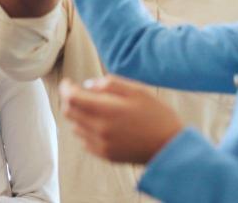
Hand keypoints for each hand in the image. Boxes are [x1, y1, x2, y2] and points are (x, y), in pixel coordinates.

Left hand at [60, 75, 182, 163]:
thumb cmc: (157, 115)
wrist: (171, 147)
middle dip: (69, 99)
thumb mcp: (138, 91)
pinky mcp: (105, 155)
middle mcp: (100, 129)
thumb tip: (87, 85)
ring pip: (75, 126)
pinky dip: (85, 129)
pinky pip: (84, 140)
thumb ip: (110, 84)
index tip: (68, 82)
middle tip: (78, 92)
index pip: (71, 98)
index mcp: (106, 111)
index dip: (66, 87)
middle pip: (69, 112)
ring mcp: (101, 145)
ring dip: (77, 114)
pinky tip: (99, 123)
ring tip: (92, 107)